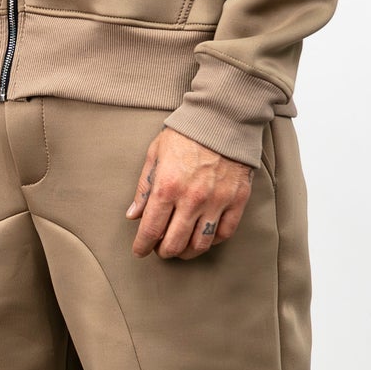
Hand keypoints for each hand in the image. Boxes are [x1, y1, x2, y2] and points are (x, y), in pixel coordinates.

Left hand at [125, 127, 254, 259]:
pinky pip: (224, 233)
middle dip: (163, 252)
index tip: (140, 250)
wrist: (223, 117)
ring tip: (181, 247)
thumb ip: (144, 187)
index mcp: (167, 186)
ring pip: (201, 244)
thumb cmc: (186, 133)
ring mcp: (217, 201)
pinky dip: (212, 241)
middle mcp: (192, 199)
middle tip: (160, 249)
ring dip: (187, 252)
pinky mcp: (237, 200)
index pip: (150, 229)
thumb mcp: (156, 154)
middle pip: (175, 244)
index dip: (142, 246)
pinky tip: (203, 236)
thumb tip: (133, 214)